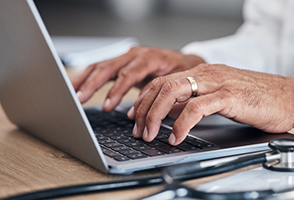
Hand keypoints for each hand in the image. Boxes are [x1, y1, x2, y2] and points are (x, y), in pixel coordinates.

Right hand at [72, 46, 204, 110]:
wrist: (182, 61)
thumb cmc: (180, 72)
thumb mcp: (174, 83)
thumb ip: (156, 95)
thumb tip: (136, 113)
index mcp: (150, 57)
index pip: (129, 73)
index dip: (117, 90)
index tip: (107, 106)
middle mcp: (135, 54)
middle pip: (109, 67)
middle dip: (92, 84)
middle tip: (78, 99)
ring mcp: (126, 57)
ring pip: (100, 66)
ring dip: (84, 81)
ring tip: (71, 95)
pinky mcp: (120, 62)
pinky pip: (100, 68)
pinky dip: (87, 78)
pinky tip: (77, 88)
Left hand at [128, 64, 293, 144]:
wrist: (292, 98)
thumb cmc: (260, 99)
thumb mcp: (222, 96)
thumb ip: (199, 100)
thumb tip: (176, 114)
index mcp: (204, 72)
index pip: (164, 80)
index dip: (145, 97)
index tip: (136, 114)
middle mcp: (208, 74)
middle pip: (163, 85)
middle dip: (145, 108)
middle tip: (138, 128)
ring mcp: (218, 83)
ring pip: (174, 92)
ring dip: (156, 115)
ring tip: (150, 133)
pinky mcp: (230, 96)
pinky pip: (196, 108)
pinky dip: (180, 124)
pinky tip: (175, 136)